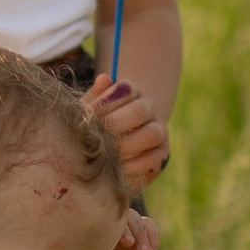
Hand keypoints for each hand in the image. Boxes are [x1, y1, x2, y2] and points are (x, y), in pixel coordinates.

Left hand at [78, 208, 158, 249]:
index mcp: (91, 235)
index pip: (100, 218)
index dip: (114, 226)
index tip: (125, 243)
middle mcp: (107, 230)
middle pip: (120, 215)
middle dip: (130, 228)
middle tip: (131, 245)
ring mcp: (124, 231)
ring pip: (135, 219)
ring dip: (142, 235)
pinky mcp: (140, 235)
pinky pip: (149, 225)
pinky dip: (152, 237)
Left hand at [86, 75, 169, 190]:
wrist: (110, 150)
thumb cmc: (94, 126)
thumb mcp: (89, 112)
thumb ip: (94, 98)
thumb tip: (104, 79)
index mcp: (130, 93)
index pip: (126, 89)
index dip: (106, 102)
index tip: (86, 115)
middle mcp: (148, 108)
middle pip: (141, 110)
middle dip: (116, 124)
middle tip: (97, 137)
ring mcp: (159, 131)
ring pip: (153, 133)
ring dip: (128, 145)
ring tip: (107, 155)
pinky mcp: (162, 154)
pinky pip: (155, 159)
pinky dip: (135, 165)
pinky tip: (118, 170)